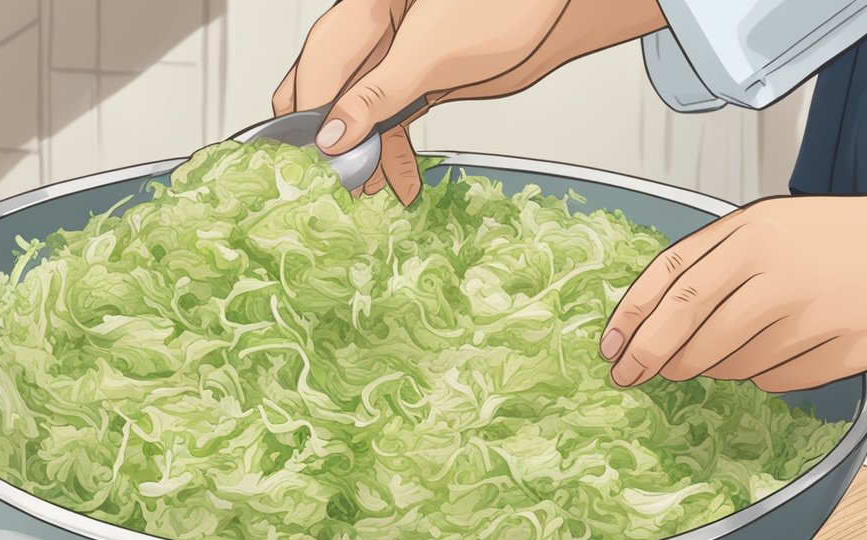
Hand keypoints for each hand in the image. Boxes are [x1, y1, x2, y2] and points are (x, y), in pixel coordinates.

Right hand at [272, 0, 665, 203]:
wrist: (556, 11)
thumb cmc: (500, 9)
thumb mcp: (430, 55)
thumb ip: (378, 95)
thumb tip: (331, 136)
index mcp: (362, 12)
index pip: (316, 71)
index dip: (310, 120)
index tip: (316, 165)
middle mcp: (371, 36)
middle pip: (328, 95)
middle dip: (330, 142)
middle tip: (337, 185)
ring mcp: (393, 61)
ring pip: (360, 116)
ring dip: (364, 155)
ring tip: (370, 193)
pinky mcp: (418, 82)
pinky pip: (390, 122)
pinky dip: (393, 153)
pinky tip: (400, 184)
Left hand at [598, 194, 866, 391]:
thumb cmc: (830, 234)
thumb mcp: (760, 223)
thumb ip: (704, 261)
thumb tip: (646, 320)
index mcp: (753, 236)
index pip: (672, 287)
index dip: (633, 325)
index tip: (612, 353)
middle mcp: (780, 274)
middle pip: (694, 333)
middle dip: (657, 360)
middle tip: (640, 374)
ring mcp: (815, 315)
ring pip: (732, 363)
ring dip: (710, 366)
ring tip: (714, 355)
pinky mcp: (845, 351)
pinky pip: (777, 380)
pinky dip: (761, 375)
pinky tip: (772, 353)